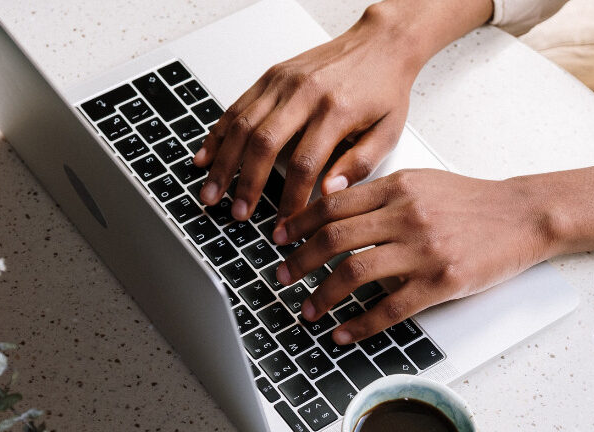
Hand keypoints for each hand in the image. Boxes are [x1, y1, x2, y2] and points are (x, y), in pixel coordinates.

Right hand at [192, 4, 423, 222]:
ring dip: (223, 163)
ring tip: (211, 193)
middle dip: (246, 184)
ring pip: (242, 125)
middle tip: (237, 213)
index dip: (290, 199)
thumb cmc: (384, 89)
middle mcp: (305, 93)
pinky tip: (206, 157)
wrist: (380, 43)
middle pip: (264, 144)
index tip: (284, 224)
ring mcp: (283, 82)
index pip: (305, 164)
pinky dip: (217, 134)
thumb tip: (329, 194)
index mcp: (336, 111)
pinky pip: (237, 106)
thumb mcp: (388, 132)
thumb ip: (360, 165)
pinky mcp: (271, 76)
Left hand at [272, 169, 558, 343]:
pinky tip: (343, 332)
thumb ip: (381, 193)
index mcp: (398, 187)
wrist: (523, 215)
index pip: (333, 204)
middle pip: (334, 238)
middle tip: (281, 276)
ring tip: (308, 309)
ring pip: (354, 272)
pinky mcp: (441, 281)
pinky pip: (389, 308)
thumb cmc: (472, 202)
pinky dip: (359, 324)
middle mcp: (406, 215)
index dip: (298, 223)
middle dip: (299, 261)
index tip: (279, 238)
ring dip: (322, 295)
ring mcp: (424, 249)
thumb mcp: (423, 182)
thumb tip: (334, 207)